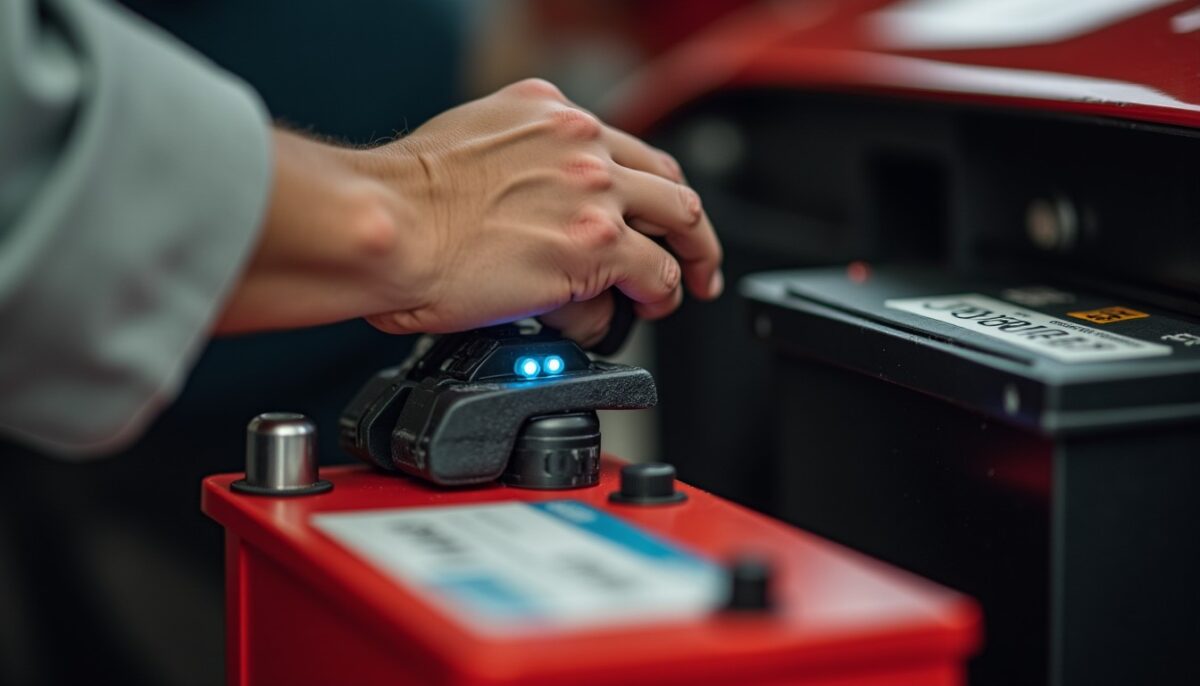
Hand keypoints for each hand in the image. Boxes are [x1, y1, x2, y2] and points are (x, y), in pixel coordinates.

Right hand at [215, 79, 722, 343]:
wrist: (385, 226)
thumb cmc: (398, 199)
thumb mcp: (464, 144)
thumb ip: (512, 163)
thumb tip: (524, 206)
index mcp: (545, 110)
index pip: (622, 145)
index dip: (646, 184)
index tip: (649, 209)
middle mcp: (579, 141)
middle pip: (666, 178)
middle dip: (688, 221)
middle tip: (694, 252)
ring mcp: (594, 191)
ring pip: (678, 222)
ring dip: (687, 261)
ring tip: (679, 292)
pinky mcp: (597, 245)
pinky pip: (652, 276)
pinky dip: (655, 300)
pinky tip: (645, 311)